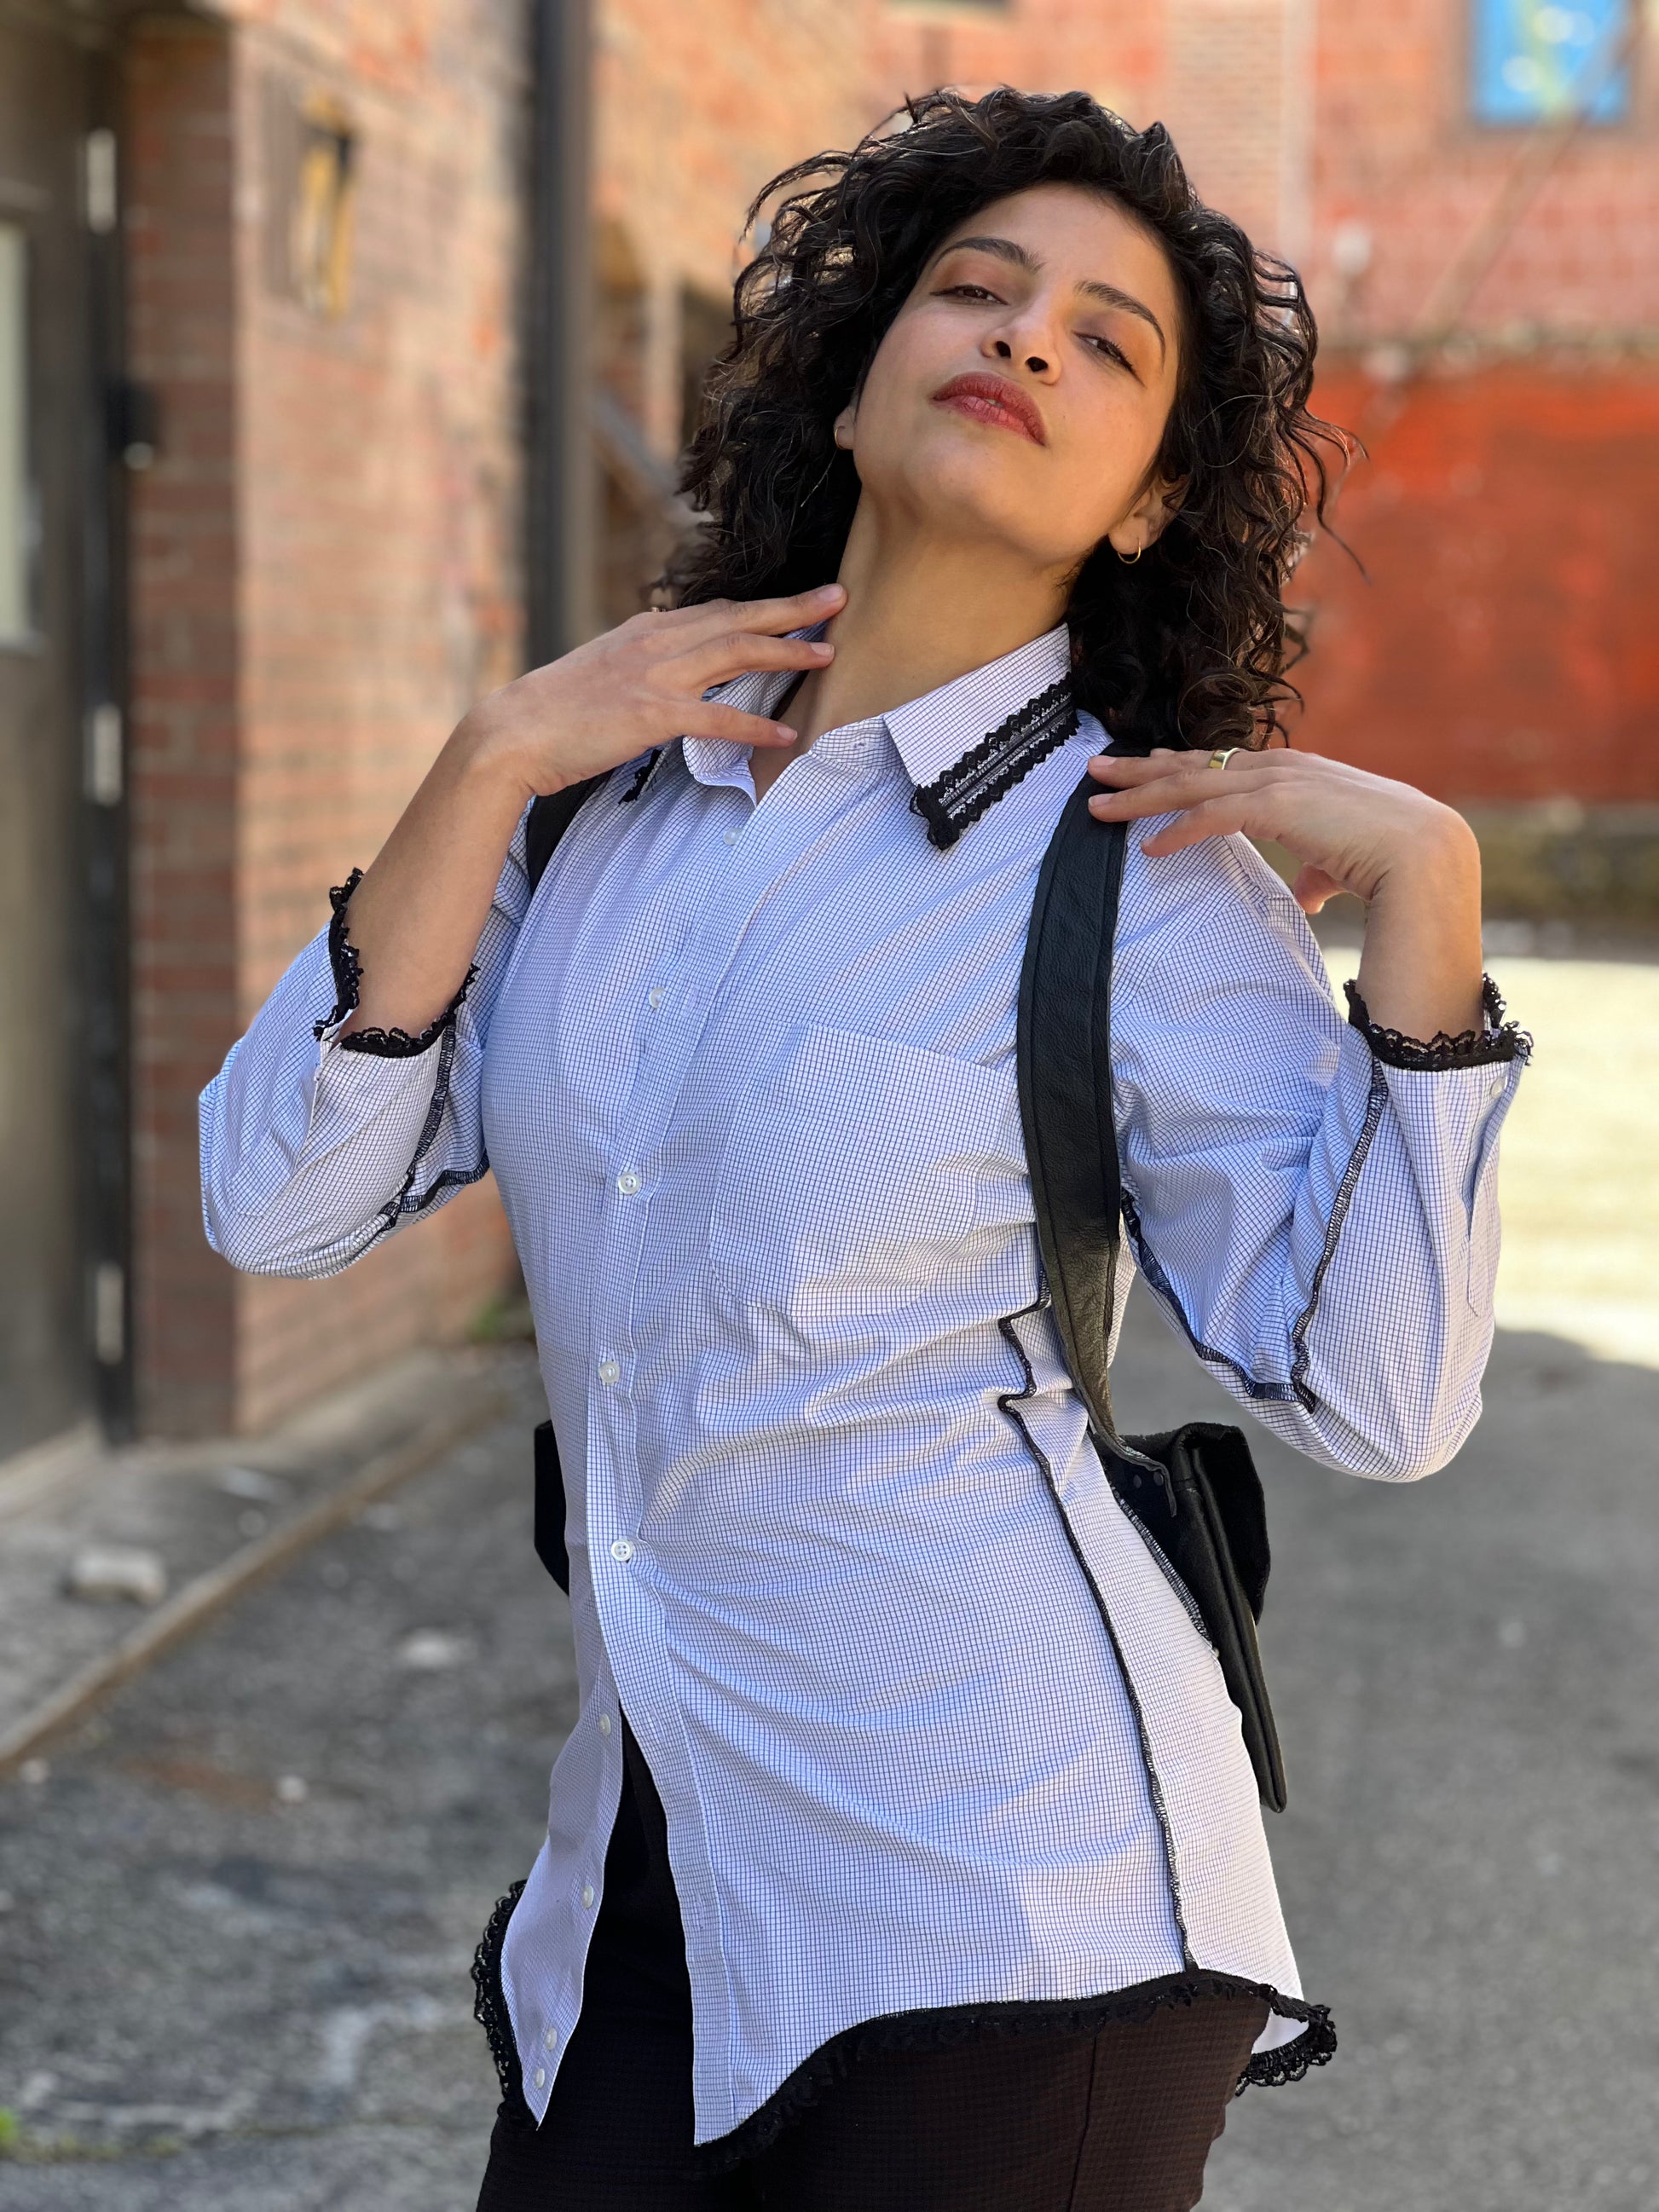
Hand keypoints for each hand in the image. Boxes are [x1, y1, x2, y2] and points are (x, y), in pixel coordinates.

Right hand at [460, 584, 845, 801]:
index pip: (716, 611)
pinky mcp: (651, 715)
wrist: (511, 733)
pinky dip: (755, 724)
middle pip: (737, 619)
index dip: (762, 606)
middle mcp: (655, 643)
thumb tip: (668, 670)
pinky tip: (787, 733)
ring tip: (829, 654)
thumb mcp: (603, 672)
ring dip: (786, 652)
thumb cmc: (555, 712)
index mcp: (646, 631)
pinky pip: (716, 717)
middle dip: (791, 609)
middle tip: (838, 597)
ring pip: (735, 654)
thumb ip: (641, 664)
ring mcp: (654, 676)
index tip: (800, 600)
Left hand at [1084, 745, 1476, 913]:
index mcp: (1298, 773)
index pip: (1224, 762)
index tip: (1144, 765)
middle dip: (1142, 767)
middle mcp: (1284, 768)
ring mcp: (1280, 782)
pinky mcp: (1279, 806)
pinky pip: (1213, 815)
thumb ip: (1320, 872)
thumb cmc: (1394, 864)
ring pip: (1192, 783)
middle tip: (1095, 769)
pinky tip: (1148, 846)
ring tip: (1096, 805)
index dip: (1180, 764)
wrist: (1428, 859)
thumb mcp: (1345, 861)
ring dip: (1140, 795)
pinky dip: (1177, 829)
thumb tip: (1311, 895)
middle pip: (1196, 763)